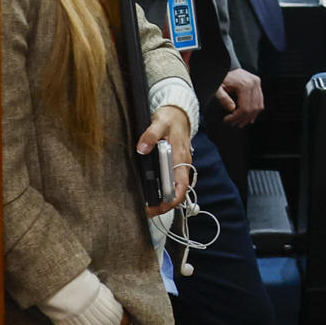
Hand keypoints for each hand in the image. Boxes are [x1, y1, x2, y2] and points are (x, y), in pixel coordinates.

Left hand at [137, 99, 192, 216]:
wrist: (178, 113)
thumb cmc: (170, 118)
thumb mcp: (159, 122)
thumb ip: (150, 135)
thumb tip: (142, 148)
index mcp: (180, 157)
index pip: (181, 185)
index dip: (172, 199)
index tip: (159, 207)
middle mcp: (182, 164)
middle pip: (178, 191)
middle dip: (164, 204)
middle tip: (148, 211)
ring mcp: (180, 165)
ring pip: (175, 187)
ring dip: (163, 198)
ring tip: (147, 205)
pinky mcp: (175, 164)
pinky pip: (172, 180)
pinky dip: (163, 190)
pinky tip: (152, 192)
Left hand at [215, 67, 263, 127]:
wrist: (225, 65)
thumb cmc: (220, 78)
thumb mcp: (217, 88)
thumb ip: (223, 98)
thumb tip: (232, 109)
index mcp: (245, 84)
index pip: (245, 108)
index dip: (236, 117)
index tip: (227, 120)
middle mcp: (254, 83)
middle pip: (252, 108)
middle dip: (243, 119)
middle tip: (233, 124)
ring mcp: (257, 83)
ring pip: (258, 106)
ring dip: (250, 117)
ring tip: (240, 122)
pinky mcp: (258, 83)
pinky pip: (260, 101)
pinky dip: (254, 110)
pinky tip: (247, 116)